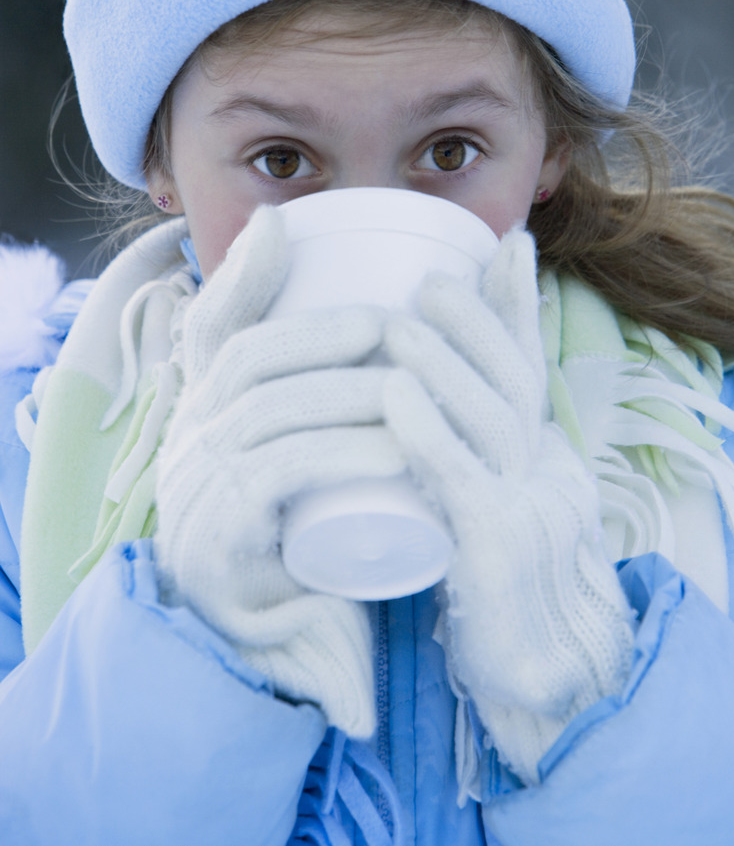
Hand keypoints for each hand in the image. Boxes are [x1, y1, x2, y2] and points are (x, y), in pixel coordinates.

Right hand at [154, 205, 403, 736]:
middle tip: (393, 323)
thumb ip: (325, 387)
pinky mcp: (221, 540)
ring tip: (410, 383)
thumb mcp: (311, 448)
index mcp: (206, 410)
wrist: (284, 638)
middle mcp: (190, 440)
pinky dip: (337, 452)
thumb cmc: (309, 528)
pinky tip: (392, 445)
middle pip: (246, 361)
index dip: (241, 274)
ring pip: (267, 412)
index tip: (280, 227)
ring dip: (345, 390)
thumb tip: (372, 307)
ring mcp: (198, 491)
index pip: (208, 328)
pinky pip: (275, 477)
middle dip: (319, 332)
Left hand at [382, 228, 634, 783]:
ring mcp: (529, 510)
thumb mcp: (496, 504)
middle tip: (432, 278)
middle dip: (476, 322)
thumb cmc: (499, 588)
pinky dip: (429, 431)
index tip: (506, 247)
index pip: (531, 368)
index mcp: (542, 455)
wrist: (539, 679)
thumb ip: (471, 454)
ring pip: (493, 420)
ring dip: (446, 363)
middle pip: (515, 382)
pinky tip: (394, 394)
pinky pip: (464, 483)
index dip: (518, 306)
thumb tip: (421, 396)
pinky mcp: (498, 554)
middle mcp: (546, 472)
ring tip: (400, 321)